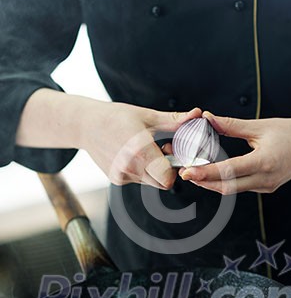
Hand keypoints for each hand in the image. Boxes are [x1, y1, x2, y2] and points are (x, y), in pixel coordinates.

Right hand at [17, 89, 201, 188]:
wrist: (85, 125)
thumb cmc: (117, 117)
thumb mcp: (147, 116)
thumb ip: (175, 121)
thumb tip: (197, 114)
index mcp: (139, 150)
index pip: (167, 178)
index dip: (177, 169)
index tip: (176, 155)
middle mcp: (129, 167)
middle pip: (163, 183)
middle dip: (169, 170)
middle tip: (165, 150)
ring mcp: (122, 176)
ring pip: (152, 183)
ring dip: (156, 171)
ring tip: (148, 150)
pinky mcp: (117, 180)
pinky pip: (139, 181)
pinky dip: (143, 171)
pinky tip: (134, 155)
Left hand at [179, 112, 290, 194]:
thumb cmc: (289, 132)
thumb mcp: (259, 126)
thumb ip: (231, 125)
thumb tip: (207, 117)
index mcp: (265, 161)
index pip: (229, 171)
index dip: (206, 172)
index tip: (188, 171)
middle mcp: (266, 179)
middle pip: (227, 187)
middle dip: (204, 181)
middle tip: (185, 173)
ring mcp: (266, 187)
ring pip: (233, 190)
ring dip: (213, 183)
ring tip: (195, 172)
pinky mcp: (266, 188)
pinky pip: (241, 188)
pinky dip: (226, 182)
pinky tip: (214, 174)